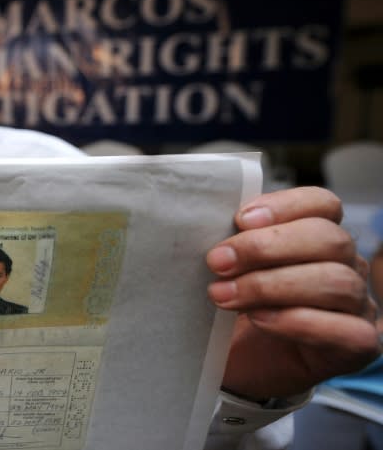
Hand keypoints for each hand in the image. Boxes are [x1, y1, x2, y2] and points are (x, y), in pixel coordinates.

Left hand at [207, 187, 379, 400]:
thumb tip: (209, 221)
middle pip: (328, 239)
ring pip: (335, 282)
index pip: (323, 204)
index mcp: (319, 236)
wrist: (241, 362)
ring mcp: (357, 306)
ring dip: (269, 286)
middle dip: (265, 247)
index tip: (239, 219)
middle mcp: (347, 266)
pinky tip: (257, 319)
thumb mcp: (232, 268)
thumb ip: (234, 241)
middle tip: (217, 262)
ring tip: (224, 295)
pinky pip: (343, 329)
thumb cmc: (237, 307)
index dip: (284, 206)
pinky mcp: (358, 346)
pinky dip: (294, 321)